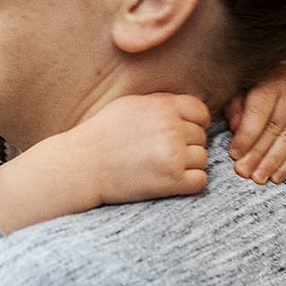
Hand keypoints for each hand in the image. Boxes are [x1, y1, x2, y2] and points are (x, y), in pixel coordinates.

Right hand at [73, 93, 210, 203]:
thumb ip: (162, 103)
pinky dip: (189, 183)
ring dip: (188, 165)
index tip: (179, 133)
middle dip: (186, 144)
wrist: (82, 166)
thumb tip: (187, 108)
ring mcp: (173, 155)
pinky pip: (200, 181)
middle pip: (201, 137)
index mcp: (163, 107)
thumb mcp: (131, 105)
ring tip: (162, 166)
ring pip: (202, 159)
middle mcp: (171, 129)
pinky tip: (170, 180)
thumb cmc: (103, 134)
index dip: (193, 123)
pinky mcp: (172, 180)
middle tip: (161, 153)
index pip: (201, 112)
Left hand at [228, 64, 285, 184]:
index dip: (246, 136)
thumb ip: (235, 108)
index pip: (259, 112)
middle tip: (244, 172)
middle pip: (275, 128)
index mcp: (272, 81)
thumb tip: (235, 128)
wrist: (284, 77)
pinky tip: (277, 176)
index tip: (234, 155)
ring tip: (259, 178)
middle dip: (257, 154)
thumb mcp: (240, 90)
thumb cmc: (255, 87)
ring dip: (273, 162)